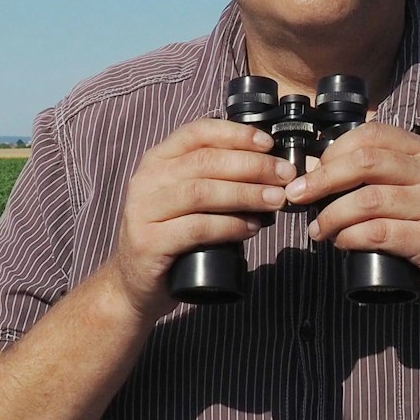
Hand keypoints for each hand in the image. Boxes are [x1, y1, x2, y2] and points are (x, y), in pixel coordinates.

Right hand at [107, 119, 294, 320]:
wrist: (134, 286)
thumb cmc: (171, 238)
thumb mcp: (186, 199)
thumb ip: (214, 179)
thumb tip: (269, 169)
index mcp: (157, 161)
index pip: (197, 132)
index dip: (236, 134)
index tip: (268, 144)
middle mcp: (147, 180)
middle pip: (205, 160)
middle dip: (252, 165)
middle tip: (284, 176)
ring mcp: (143, 211)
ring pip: (201, 191)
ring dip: (245, 194)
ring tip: (275, 201)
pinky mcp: (149, 242)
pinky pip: (197, 227)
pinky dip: (229, 226)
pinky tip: (252, 228)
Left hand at [285, 123, 419, 314]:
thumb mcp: (414, 185)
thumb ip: (380, 171)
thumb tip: (318, 170)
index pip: (372, 135)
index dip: (334, 150)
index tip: (311, 171)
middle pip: (366, 163)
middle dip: (322, 180)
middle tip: (297, 197)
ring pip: (368, 200)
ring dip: (332, 216)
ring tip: (318, 229)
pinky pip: (380, 233)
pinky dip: (350, 238)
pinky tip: (340, 243)